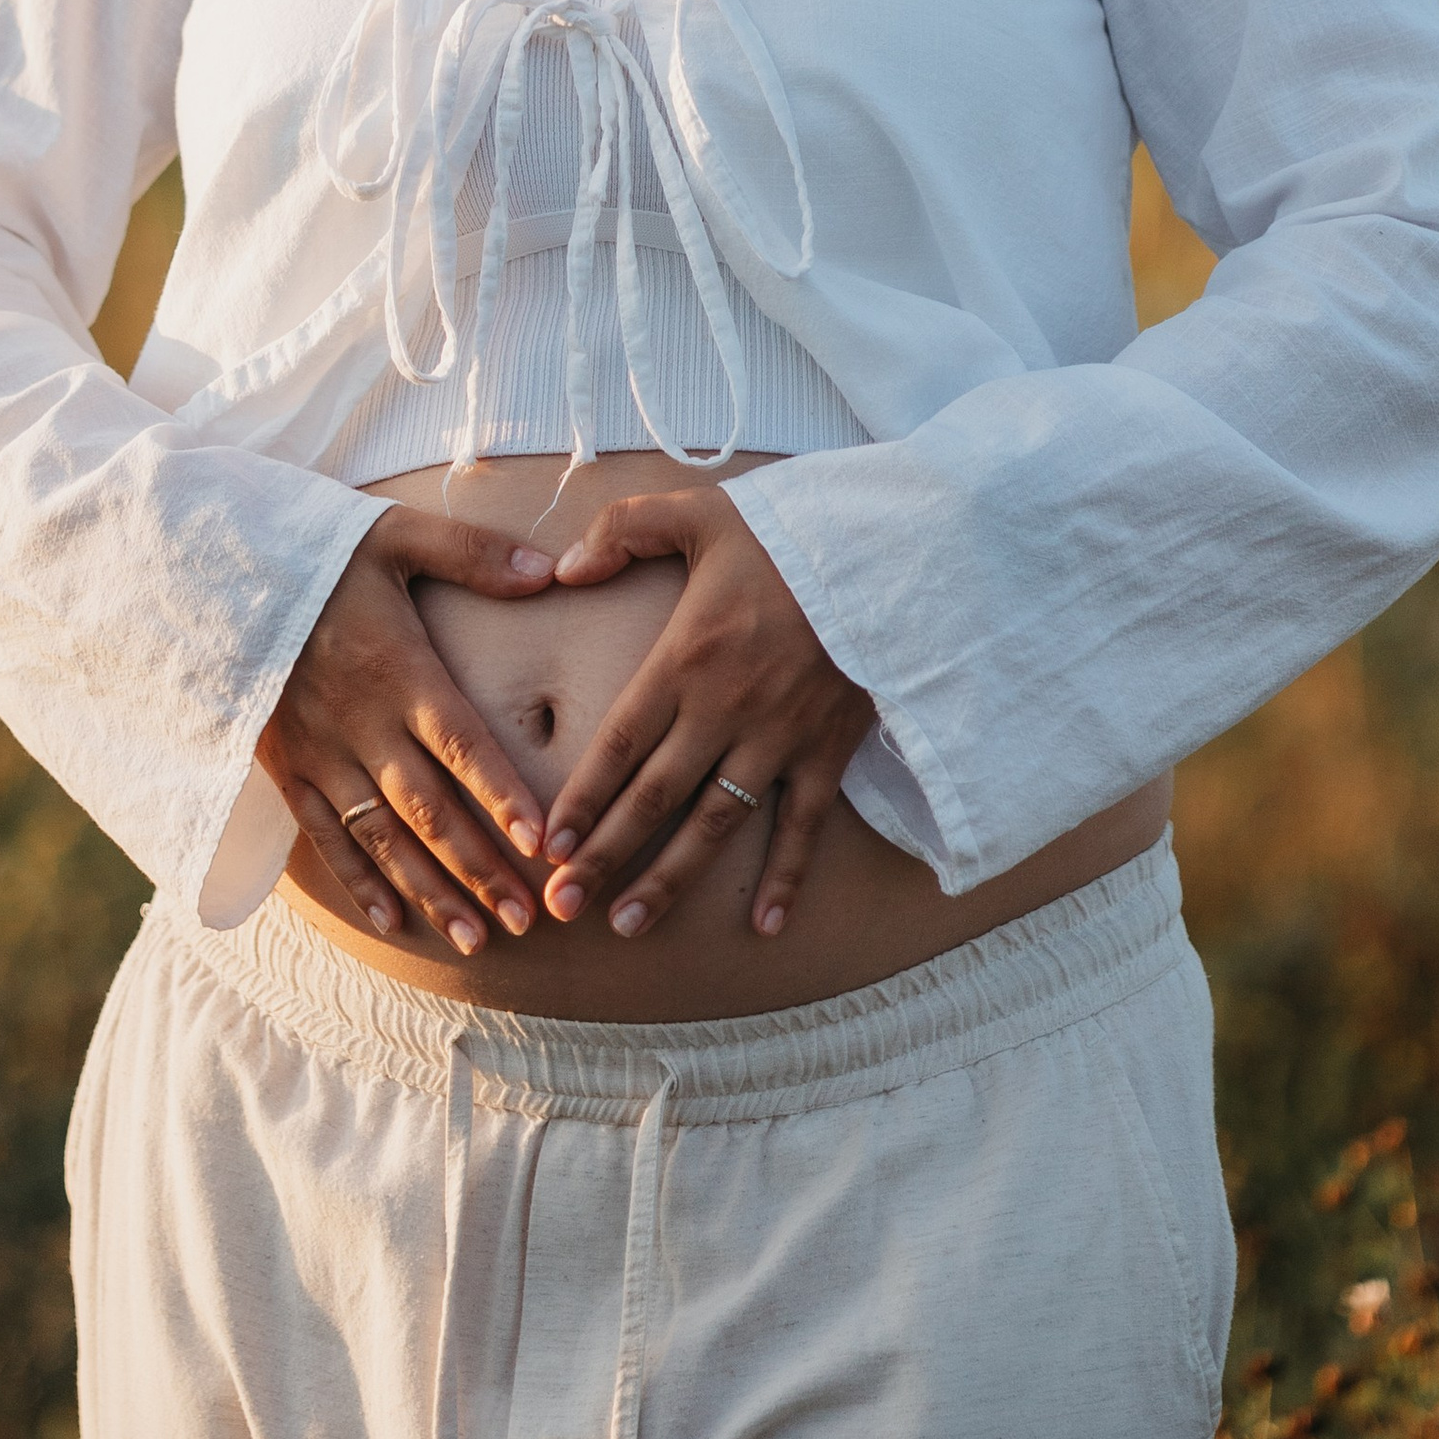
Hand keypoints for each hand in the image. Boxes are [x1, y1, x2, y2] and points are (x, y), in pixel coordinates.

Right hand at [257, 508, 556, 955]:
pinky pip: (325, 835)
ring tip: (478, 940)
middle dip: (480, 868)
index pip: (463, 744)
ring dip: (431, 891)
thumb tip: (548, 568)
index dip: (503, 795)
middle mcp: (363, 724)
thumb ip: (472, 553)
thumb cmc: (317, 552)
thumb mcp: (395, 536)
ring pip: (383, 837)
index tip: (545, 842)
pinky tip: (395, 922)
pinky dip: (359, 882)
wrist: (215, 574)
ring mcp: (322, 753)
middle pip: (430, 809)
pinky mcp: (287, 767)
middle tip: (527, 918)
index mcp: (399, 670)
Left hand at [538, 482, 871, 941]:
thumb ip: (623, 530)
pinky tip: (764, 926)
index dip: (583, 797)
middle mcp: (726, 709)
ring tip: (628, 924)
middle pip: (654, 797)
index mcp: (686, 658)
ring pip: (716, 823)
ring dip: (671, 879)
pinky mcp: (828, 751)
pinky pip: (803, 826)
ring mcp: (780, 737)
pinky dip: (785, 878)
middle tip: (563, 904)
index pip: (621, 743)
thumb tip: (565, 568)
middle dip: (605, 855)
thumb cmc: (788, 531)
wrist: (889, 551)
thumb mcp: (697, 512)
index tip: (549, 843)